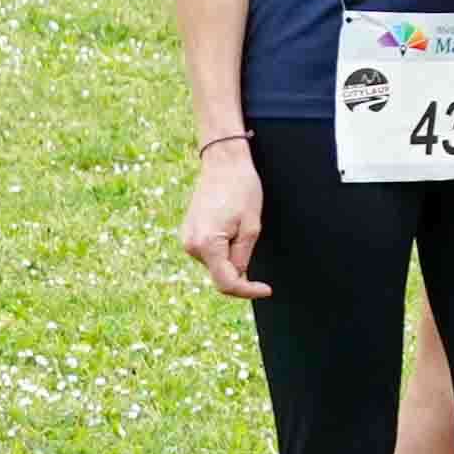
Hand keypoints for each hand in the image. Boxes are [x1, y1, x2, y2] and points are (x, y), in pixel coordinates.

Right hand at [178, 141, 270, 299]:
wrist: (223, 162)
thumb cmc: (241, 188)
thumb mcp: (252, 226)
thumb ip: (243, 256)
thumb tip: (238, 276)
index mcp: (208, 244)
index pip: (227, 283)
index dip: (248, 291)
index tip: (266, 290)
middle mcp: (192, 245)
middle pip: (221, 274)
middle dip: (240, 267)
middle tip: (251, 238)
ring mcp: (187, 240)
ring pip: (215, 263)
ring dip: (230, 255)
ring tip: (237, 224)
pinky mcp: (188, 234)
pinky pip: (209, 252)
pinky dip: (222, 248)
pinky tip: (229, 225)